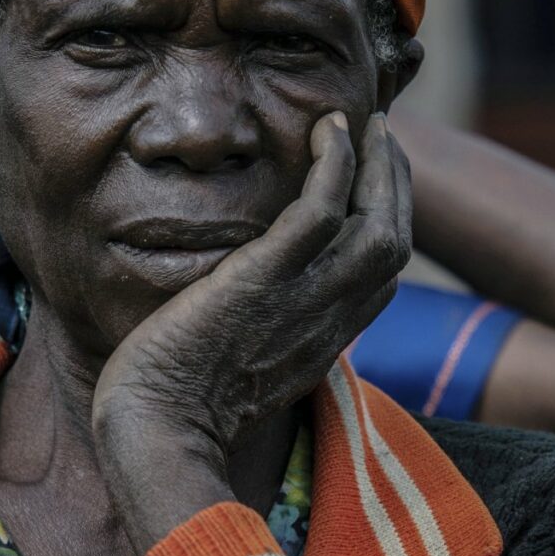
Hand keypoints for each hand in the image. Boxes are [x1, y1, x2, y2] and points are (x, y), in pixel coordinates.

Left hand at [92, 111, 411, 546]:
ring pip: (375, 220)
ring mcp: (303, 298)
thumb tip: (247, 313)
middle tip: (381, 137)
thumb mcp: (242, 373)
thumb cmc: (179, 409)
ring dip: (377, 164)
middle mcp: (328, 319)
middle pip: (394, 242)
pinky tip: (328, 131)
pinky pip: (321, 209)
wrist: (159, 432)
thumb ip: (262, 337)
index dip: (386, 223)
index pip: (380, 276)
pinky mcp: (265, 277)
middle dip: (395, 184)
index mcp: (324, 341)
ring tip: (363, 123)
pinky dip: (335, 164)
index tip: (374, 184)